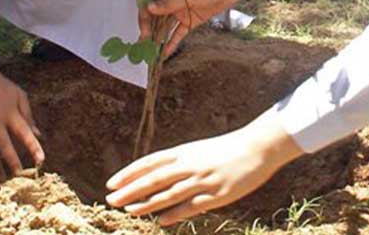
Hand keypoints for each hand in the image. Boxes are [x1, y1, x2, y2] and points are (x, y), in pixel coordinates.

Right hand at [0, 72, 44, 174]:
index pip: (24, 133)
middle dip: (12, 162)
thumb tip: (38, 135)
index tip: (41, 160)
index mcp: (9, 112)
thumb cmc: (1, 88)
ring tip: (3, 178)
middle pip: (4, 146)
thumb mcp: (19, 96)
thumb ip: (28, 116)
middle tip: (19, 175)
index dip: (33, 147)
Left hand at [105, 119, 302, 224]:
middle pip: (154, 178)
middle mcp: (190, 165)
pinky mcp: (218, 194)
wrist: (257, 147)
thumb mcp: (199, 151)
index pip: (150, 163)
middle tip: (111, 199)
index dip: (129, 174)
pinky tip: (160, 221)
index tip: (111, 183)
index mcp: (184, 152)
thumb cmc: (227, 150)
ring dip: (148, 203)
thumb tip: (157, 175)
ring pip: (169, 193)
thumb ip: (179, 163)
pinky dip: (175, 213)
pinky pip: (192, 206)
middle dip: (131, 190)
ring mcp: (203, 180)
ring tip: (130, 211)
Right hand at [141, 0, 253, 57]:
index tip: (145, 33)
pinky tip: (165, 54)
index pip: (148, 6)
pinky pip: (179, 33)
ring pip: (166, 28)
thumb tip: (149, 8)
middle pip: (155, 19)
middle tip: (144, 48)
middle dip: (149, 33)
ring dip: (158, 39)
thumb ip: (169, 3)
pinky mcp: (191, 21)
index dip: (144, 19)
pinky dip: (172, 43)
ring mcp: (181, 12)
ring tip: (151, 53)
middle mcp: (170, 2)